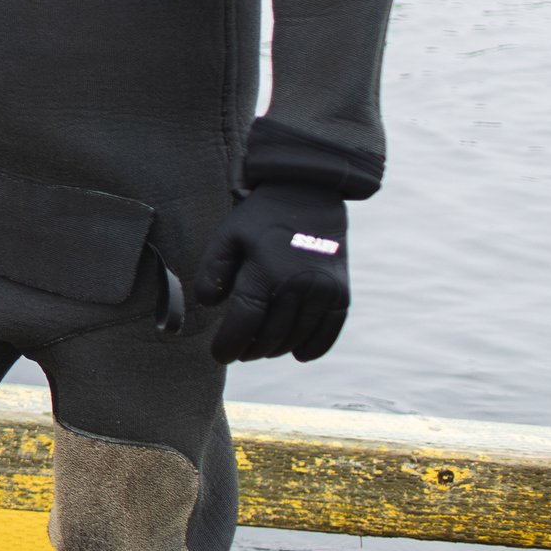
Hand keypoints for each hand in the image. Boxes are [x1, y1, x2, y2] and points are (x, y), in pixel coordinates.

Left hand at [192, 182, 349, 362]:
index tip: (219, 356)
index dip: (229, 344)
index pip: (244, 323)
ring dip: (275, 350)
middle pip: (270, 336)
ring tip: (261, 348)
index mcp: (265, 272)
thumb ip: (213, 271)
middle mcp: (298, 286)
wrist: (308, 195)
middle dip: (249, 350)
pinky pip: (328, 334)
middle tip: (238, 351)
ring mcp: (323, 292)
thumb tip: (209, 305)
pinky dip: (311, 348)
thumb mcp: (228, 236)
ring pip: (296, 338)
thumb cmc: (261, 219)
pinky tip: (296, 353)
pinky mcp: (341, 294)